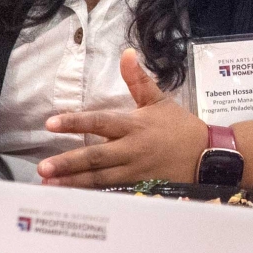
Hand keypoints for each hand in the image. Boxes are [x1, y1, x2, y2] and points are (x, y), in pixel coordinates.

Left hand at [36, 49, 206, 187]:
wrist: (209, 156)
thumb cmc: (180, 127)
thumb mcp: (159, 100)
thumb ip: (138, 80)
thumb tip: (126, 53)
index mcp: (133, 126)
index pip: (99, 122)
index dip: (74, 122)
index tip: (50, 123)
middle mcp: (132, 150)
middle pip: (95, 157)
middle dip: (68, 163)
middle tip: (43, 168)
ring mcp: (136, 172)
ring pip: (101, 179)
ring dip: (74, 183)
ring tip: (49, 185)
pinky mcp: (141, 188)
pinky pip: (114, 193)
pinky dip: (94, 197)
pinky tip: (75, 200)